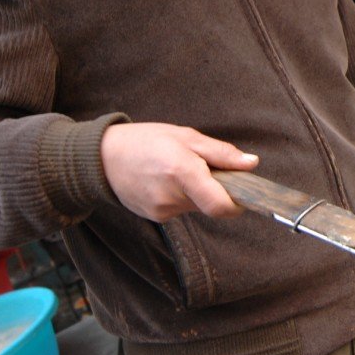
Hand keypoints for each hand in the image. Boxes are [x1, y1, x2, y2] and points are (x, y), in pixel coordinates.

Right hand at [100, 123, 259, 222]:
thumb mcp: (186, 137)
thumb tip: (252, 163)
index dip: (238, 204)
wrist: (102, 158)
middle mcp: (172, 197)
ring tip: (177, 170)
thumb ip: (221, 153)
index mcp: (182, 172)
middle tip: (203, 166)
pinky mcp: (155, 218)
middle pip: (211, 203)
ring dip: (197, 192)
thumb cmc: (146, 141)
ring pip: (196, 206)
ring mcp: (162, 211)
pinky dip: (181, 196)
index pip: (220, 205)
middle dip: (215, 188)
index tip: (244, 193)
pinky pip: (180, 209)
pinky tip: (165, 180)